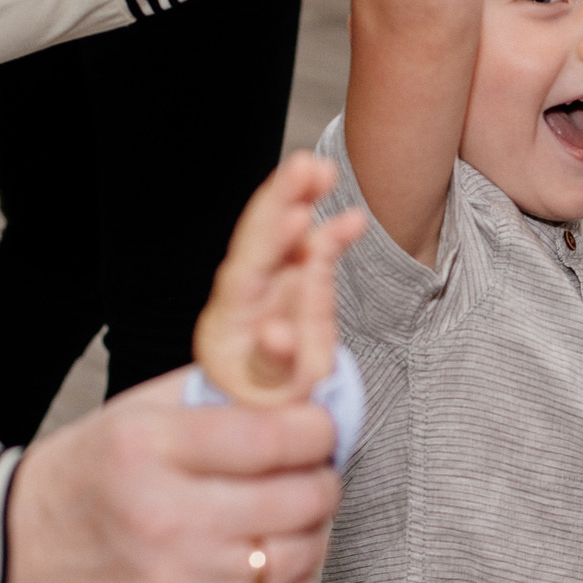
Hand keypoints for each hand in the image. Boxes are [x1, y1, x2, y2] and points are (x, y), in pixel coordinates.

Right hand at [3, 376, 341, 582]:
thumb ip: (221, 391)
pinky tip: (273, 566)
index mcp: (149, 448)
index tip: (320, 431)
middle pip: (299, 499)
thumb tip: (301, 378)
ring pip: (299, 556)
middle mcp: (164, 518)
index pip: (275, 437)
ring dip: (312, 533)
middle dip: (322, 480)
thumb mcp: (138, 411)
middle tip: (312, 474)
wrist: (11, 556)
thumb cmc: (85, 478)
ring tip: (291, 519)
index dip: (319, 431)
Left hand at [193, 151, 367, 406]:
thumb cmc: (266, 410)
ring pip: (281, 237)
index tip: (294, 217)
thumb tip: (275, 332)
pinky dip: (330, 234)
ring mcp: (271, 287)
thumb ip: (275, 363)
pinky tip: (354, 218)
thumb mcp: (270, 397)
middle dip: (282, 199)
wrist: (267, 416)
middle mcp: (245, 295)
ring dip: (299, 200)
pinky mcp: (297, 287)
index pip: (246, 271)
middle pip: (259, 239)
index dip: (269, 241)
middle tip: (306, 166)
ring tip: (322, 170)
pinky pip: (311, 254)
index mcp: (228, 321)